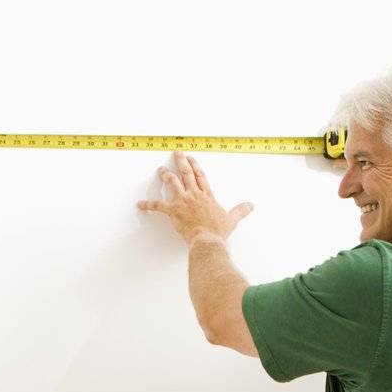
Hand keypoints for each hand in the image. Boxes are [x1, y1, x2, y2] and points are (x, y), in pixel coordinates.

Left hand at [137, 151, 252, 243]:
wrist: (208, 239)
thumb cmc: (218, 231)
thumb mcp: (232, 219)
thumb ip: (240, 210)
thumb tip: (251, 205)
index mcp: (207, 195)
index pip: (200, 175)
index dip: (195, 164)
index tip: (190, 157)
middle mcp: (194, 194)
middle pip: (186, 172)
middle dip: (180, 161)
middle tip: (176, 153)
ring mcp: (183, 200)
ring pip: (172, 182)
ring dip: (165, 175)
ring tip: (160, 170)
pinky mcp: (173, 210)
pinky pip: (158, 205)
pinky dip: (148, 205)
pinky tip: (140, 204)